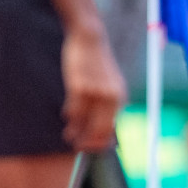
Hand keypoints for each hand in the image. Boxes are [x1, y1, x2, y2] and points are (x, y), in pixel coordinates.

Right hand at [61, 24, 125, 152]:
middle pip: (99, 130)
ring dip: (75, 132)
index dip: (100, 143)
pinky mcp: (80, 86)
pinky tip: (66, 116)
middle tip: (76, 147)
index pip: (111, 129)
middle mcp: (111, 97)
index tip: (90, 148)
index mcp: (120, 98)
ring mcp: (96, 92)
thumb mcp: (110, 83)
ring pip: (84, 122)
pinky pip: (73, 109)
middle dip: (87, 142)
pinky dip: (69, 115)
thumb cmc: (98, 64)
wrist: (90, 39)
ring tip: (69, 136)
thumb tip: (105, 127)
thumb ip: (109, 102)